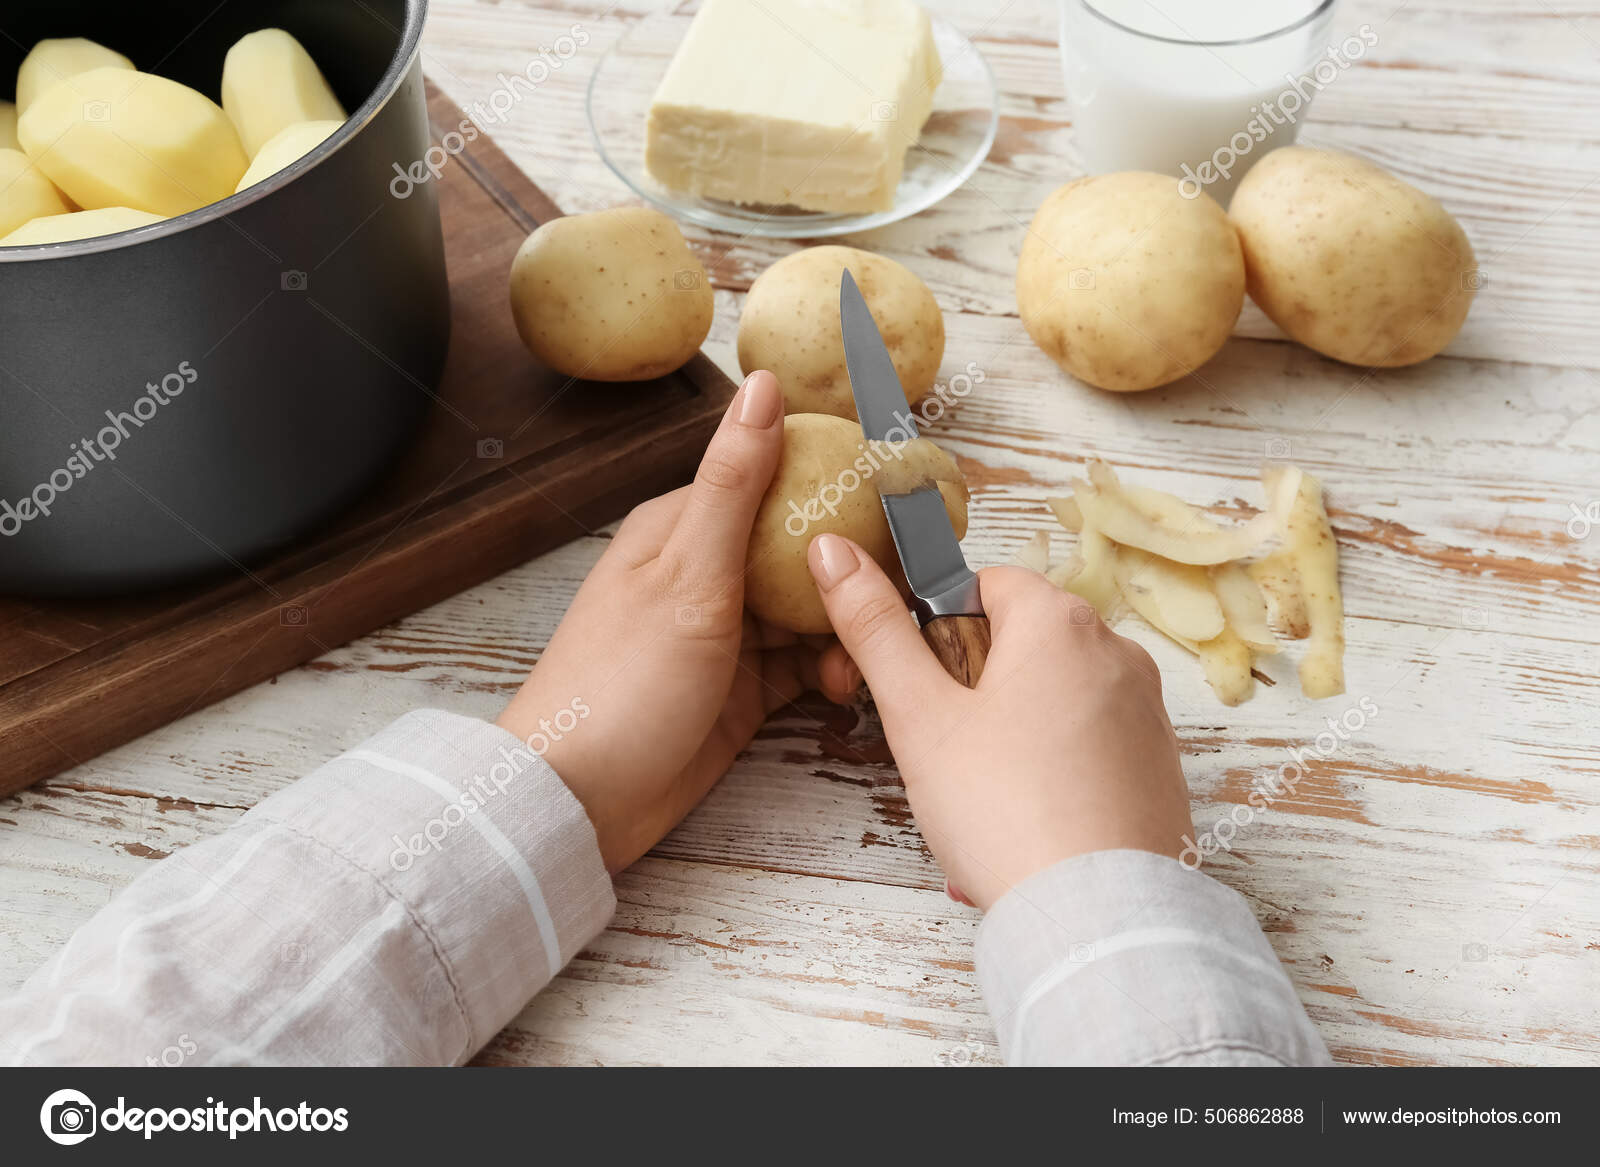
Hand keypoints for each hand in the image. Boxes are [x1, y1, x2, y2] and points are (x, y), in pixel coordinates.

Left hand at [497, 371, 857, 873]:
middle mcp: (707, 572)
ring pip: (810, 609)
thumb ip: (734, 483)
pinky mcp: (741, 689)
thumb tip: (765, 384)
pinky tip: (846, 685)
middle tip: (906, 586)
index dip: (838, 485)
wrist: (579, 802)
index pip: (776, 480)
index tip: (898, 497)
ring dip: (846, 626)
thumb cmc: (620, 683)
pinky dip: (830, 670)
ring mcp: (725, 634)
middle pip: (801, 549)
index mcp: (685, 527)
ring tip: (873, 648)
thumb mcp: (689, 574)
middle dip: (855, 566)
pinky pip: (803, 665)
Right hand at [806, 534, 1193, 910]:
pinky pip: (1090, 748)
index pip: (983, 584)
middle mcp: (1118, 652)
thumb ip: (874, 628)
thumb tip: (834, 551)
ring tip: (984, 799)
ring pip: (1053, 700)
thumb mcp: (919, 715)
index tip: (920, 685)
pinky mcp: (1160, 766)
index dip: (937, 630)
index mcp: (1061, 621)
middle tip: (945, 752)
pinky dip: (1055, 773)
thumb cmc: (1004, 810)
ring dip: (1010, 735)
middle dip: (972, 689)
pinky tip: (1029, 820)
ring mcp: (1147, 711)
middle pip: (1020, 642)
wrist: (1095, 915)